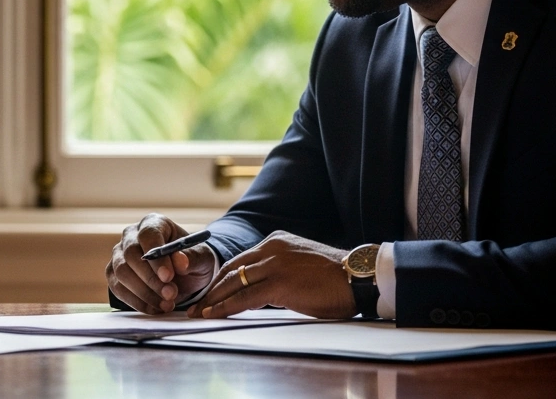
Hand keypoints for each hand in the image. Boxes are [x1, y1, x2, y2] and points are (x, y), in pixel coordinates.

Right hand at [106, 213, 216, 313]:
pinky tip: (155, 308)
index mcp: (154, 223)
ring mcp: (119, 254)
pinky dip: (137, 302)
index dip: (156, 257)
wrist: (185, 277)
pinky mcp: (114, 274)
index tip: (168, 276)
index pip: (148, 234)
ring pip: (121, 272)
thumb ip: (192, 258)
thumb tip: (179, 262)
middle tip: (170, 295)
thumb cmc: (192, 261)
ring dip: (144, 292)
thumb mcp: (202, 258)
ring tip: (167, 304)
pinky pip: (118, 288)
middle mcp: (131, 235)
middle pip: (131, 254)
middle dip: (151, 278)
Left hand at [187, 231, 354, 319]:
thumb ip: (277, 270)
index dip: (222, 278)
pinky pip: (245, 297)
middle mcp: (271, 247)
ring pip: (234, 282)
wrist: (357, 278)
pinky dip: (227, 307)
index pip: (240, 260)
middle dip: (212, 289)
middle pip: (232, 269)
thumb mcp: (299, 265)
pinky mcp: (279, 282)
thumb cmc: (333, 278)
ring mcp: (275, 264)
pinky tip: (216, 314)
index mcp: (276, 241)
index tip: (211, 292)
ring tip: (200, 313)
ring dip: (214, 299)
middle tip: (197, 305)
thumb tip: (259, 290)